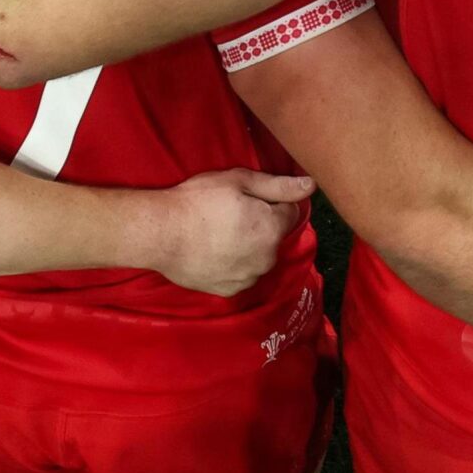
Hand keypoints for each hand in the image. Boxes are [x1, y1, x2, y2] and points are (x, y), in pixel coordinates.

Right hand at [153, 169, 314, 295]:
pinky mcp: (229, 291)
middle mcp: (267, 258)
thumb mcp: (239, 181)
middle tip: (229, 214)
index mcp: (272, 229)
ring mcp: (248, 278)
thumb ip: (279, 186)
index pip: (289, 212)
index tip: (246, 199)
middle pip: (274, 236)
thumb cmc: (199, 201)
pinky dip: (233, 265)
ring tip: (218, 234)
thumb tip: (311, 186)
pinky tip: (213, 252)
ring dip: (248, 247)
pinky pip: (241, 274)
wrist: (161, 234)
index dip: (271, 202)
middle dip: (261, 225)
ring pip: (258, 257)